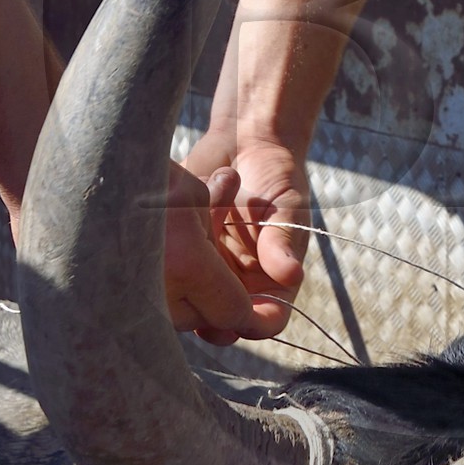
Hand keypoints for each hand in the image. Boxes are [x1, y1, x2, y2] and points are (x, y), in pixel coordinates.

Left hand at [171, 140, 309, 344]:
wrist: (244, 141)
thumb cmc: (275, 175)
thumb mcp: (286, 206)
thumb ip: (282, 240)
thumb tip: (290, 275)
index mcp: (272, 280)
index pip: (267, 319)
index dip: (254, 323)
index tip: (241, 316)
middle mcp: (239, 282)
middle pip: (224, 321)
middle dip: (212, 313)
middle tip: (199, 296)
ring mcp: (209, 269)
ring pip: (193, 301)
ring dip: (189, 282)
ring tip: (194, 245)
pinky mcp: (184, 251)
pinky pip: (173, 270)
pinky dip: (174, 255)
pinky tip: (178, 228)